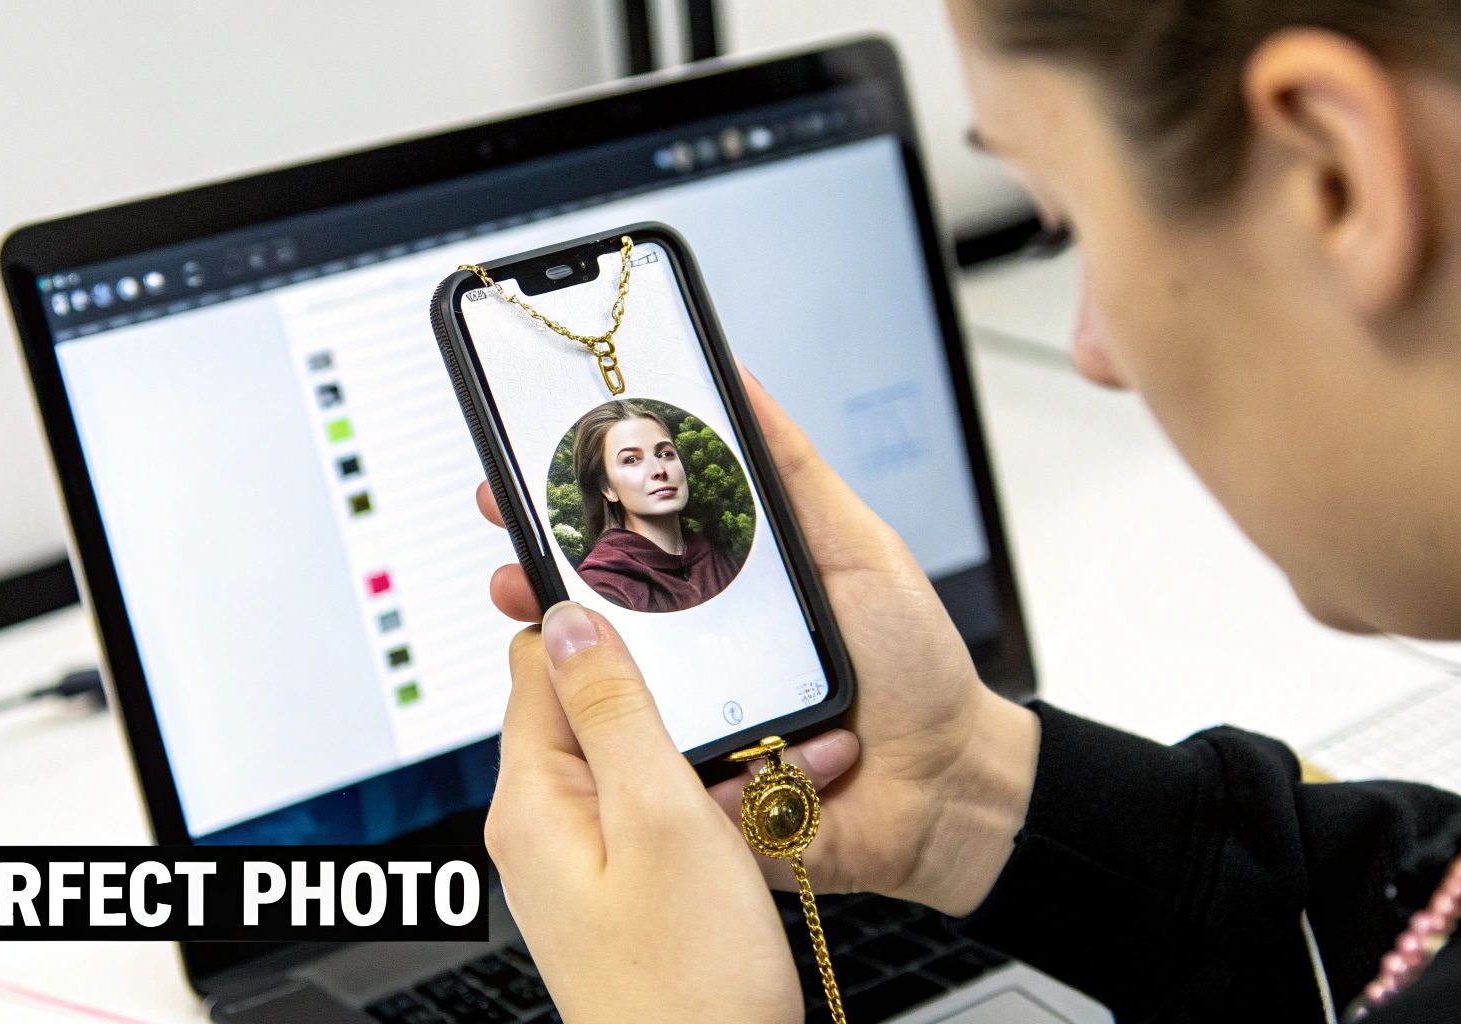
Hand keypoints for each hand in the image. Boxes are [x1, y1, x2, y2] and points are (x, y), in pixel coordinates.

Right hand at [480, 369, 1039, 916]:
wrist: (949, 786)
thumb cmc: (914, 667)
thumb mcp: (859, 546)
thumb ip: (794, 473)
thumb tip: (739, 378)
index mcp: (725, 588)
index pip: (631, 538)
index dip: (572, 505)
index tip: (524, 471)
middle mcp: (696, 650)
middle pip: (596, 609)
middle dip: (537, 572)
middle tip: (510, 540)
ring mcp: (690, 717)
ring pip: (601, 685)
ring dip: (559, 654)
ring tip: (536, 611)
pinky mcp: (695, 781)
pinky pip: (641, 762)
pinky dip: (622, 737)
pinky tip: (608, 707)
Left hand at [487, 602, 801, 1023]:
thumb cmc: (687, 984)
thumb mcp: (659, 817)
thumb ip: (614, 709)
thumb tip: (568, 620)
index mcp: (534, 797)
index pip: (545, 661)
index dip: (604, 621)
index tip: (665, 601)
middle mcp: (546, 824)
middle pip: (598, 706)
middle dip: (676, 691)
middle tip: (746, 694)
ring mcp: (586, 859)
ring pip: (642, 757)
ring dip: (707, 745)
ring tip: (779, 758)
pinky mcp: (628, 887)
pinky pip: (662, 809)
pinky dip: (712, 797)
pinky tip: (761, 809)